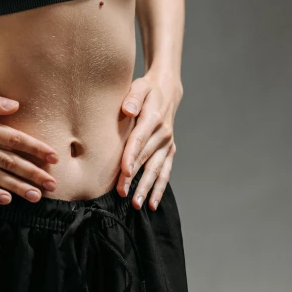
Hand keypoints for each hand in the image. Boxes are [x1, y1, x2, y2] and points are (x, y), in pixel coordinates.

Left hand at [116, 72, 182, 210]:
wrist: (167, 90)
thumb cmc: (147, 89)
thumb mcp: (139, 86)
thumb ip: (132, 97)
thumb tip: (127, 110)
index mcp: (153, 119)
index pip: (139, 140)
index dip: (132, 156)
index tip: (124, 171)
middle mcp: (163, 134)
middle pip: (145, 159)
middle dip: (134, 178)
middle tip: (122, 194)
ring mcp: (167, 144)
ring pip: (156, 170)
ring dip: (147, 188)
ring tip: (137, 204)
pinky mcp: (169, 150)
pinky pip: (165, 172)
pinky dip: (159, 188)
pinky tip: (152, 203)